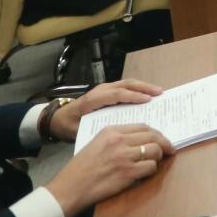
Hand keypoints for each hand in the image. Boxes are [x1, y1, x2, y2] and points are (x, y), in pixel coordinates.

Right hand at [42, 124, 170, 216]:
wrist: (70, 188)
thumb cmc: (81, 168)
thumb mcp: (96, 144)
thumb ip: (117, 139)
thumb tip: (140, 141)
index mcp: (111, 131)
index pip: (143, 126)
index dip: (156, 133)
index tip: (161, 139)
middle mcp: (119, 140)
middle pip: (153, 136)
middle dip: (164, 143)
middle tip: (169, 150)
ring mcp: (124, 156)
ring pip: (154, 151)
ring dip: (158, 157)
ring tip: (155, 162)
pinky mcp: (128, 172)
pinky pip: (150, 167)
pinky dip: (151, 170)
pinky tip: (144, 173)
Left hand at [48, 78, 164, 141]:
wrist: (56, 119)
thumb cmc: (68, 126)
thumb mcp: (77, 131)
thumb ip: (94, 130)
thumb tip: (116, 133)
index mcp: (92, 100)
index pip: (116, 94)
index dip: (132, 96)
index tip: (147, 100)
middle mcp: (100, 91)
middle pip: (125, 84)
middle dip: (143, 87)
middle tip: (159, 93)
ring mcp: (103, 89)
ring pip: (126, 83)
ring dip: (143, 86)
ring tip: (157, 92)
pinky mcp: (106, 91)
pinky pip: (124, 86)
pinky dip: (137, 88)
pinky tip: (147, 94)